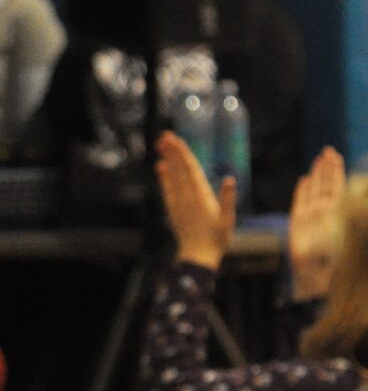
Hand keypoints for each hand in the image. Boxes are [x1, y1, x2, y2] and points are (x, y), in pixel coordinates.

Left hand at [155, 130, 234, 269]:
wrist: (198, 256)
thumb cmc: (217, 239)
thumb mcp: (228, 220)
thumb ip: (227, 199)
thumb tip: (229, 179)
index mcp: (201, 196)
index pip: (191, 169)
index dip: (183, 153)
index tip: (176, 140)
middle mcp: (187, 196)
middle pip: (179, 169)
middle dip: (172, 151)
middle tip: (165, 134)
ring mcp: (178, 202)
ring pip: (172, 176)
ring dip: (167, 159)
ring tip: (161, 144)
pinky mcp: (173, 209)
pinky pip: (167, 189)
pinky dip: (163, 177)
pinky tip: (160, 166)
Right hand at [288, 145, 346, 299]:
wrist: (318, 271)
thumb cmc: (337, 253)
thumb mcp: (350, 226)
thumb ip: (353, 209)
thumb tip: (362, 190)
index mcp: (340, 211)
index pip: (339, 186)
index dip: (337, 171)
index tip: (337, 156)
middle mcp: (327, 210)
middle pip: (327, 184)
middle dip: (328, 168)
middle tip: (328, 151)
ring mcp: (312, 215)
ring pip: (314, 189)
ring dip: (316, 174)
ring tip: (318, 159)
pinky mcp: (298, 221)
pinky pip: (299, 201)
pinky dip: (302, 190)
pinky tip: (305, 180)